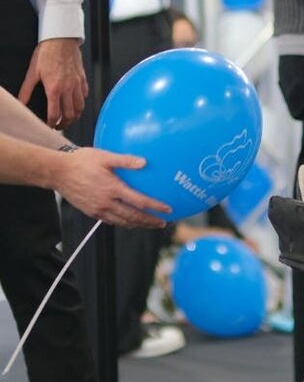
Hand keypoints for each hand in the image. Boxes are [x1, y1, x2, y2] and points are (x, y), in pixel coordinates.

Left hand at [18, 38, 88, 129]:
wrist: (61, 38)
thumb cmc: (47, 52)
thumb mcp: (33, 72)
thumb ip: (26, 90)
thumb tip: (21, 103)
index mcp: (54, 88)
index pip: (55, 114)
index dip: (52, 124)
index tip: (49, 125)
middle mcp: (68, 88)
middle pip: (70, 114)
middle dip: (64, 124)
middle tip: (58, 126)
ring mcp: (77, 83)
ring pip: (80, 107)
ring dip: (74, 116)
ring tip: (68, 118)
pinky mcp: (83, 78)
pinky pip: (85, 95)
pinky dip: (81, 102)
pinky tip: (75, 102)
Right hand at [55, 148, 171, 227]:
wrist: (59, 173)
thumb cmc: (81, 161)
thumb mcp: (104, 156)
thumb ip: (125, 160)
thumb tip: (144, 162)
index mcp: (113, 188)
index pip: (139, 202)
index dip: (155, 207)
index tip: (167, 210)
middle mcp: (107, 202)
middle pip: (133, 217)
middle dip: (149, 221)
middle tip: (162, 223)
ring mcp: (98, 209)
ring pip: (122, 222)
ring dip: (137, 224)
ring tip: (148, 224)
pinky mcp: (91, 212)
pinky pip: (110, 221)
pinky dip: (122, 223)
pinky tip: (127, 221)